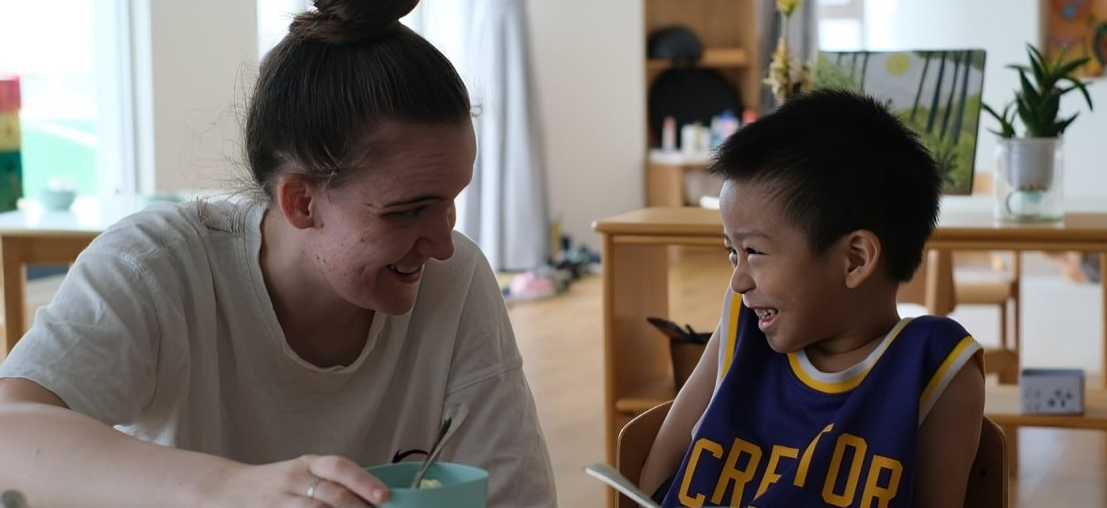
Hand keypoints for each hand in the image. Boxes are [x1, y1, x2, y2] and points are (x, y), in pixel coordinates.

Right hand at [204, 455, 389, 506]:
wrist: (227, 490)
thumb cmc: (274, 484)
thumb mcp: (301, 474)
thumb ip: (331, 484)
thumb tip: (372, 500)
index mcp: (306, 464)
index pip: (338, 466)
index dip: (363, 480)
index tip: (383, 496)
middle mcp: (293, 479)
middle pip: (331, 493)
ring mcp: (280, 501)